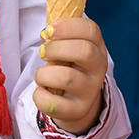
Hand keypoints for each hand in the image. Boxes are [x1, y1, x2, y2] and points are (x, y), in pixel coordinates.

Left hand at [32, 16, 105, 133]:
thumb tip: (45, 32)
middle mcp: (98, 69)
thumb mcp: (70, 48)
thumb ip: (60, 36)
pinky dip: (40, 95)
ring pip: (66, 78)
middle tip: (43, 52)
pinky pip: (53, 103)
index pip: (91, 30)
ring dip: (44, 73)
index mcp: (97, 48)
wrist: (76, 102)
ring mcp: (90, 91)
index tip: (48, 30)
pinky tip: (42, 91)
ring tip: (40, 75)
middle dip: (56, 48)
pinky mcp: (77, 110)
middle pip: (84, 51)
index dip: (67, 27)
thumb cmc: (68, 67)